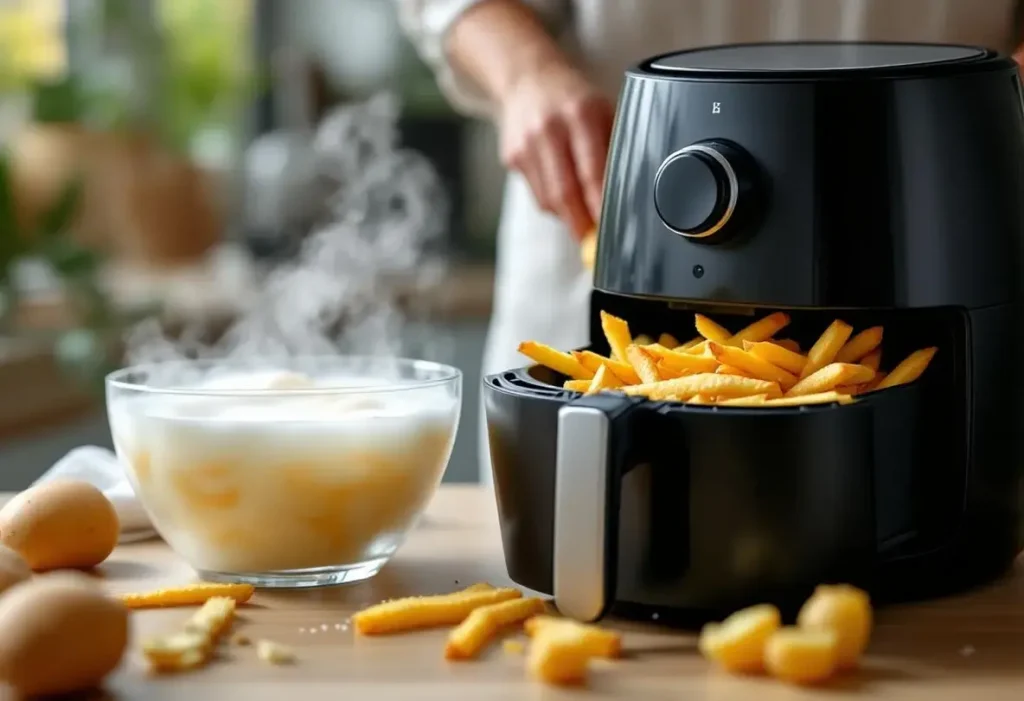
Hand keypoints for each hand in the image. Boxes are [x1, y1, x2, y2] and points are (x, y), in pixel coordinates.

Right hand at [497, 62, 614, 238]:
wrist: (527, 77)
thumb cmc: (574, 98)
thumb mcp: (602, 111)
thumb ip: (613, 148)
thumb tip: (626, 196)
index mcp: (581, 114)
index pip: (592, 173)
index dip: (601, 208)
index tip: (611, 229)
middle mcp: (549, 129)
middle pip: (565, 193)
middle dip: (581, 224)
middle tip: (594, 243)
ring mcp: (526, 144)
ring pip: (548, 199)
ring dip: (567, 215)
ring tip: (581, 215)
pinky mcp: (511, 156)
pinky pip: (536, 192)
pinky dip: (551, 201)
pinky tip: (561, 188)